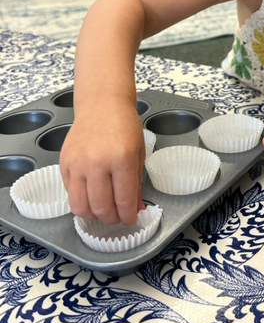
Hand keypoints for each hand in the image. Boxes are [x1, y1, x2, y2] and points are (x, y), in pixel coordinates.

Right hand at [60, 100, 144, 225]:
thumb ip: (136, 183)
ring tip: (103, 211)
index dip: (128, 215)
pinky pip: (69, 193)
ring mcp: (77, 163)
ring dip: (93, 215)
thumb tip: (136, 209)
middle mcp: (97, 162)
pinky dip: (80, 201)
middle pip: (101, 207)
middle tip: (118, 216)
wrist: (102, 104)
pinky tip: (91, 195)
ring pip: (80, 206)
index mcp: (122, 158)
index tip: (131, 219)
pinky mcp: (64, 163)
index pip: (124, 199)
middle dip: (112, 219)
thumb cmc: (124, 125)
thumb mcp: (138, 152)